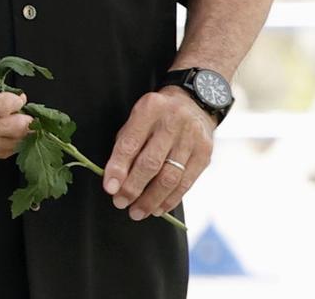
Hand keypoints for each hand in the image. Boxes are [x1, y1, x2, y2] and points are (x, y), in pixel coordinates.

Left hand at [102, 87, 215, 219]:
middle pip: (151, 163)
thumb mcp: (140, 115)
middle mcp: (172, 122)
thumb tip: (115, 177)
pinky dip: (170, 200)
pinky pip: (186, 183)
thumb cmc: (158, 113)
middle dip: (133, 187)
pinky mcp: (204, 154)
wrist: (194, 102)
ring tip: (137, 211)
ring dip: (151, 199)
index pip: (131, 142)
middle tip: (121, 203)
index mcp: (150, 108)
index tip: (110, 187)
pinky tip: (158, 208)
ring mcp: (191, 139)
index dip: (118, 167)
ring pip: (170, 177)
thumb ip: (128, 141)